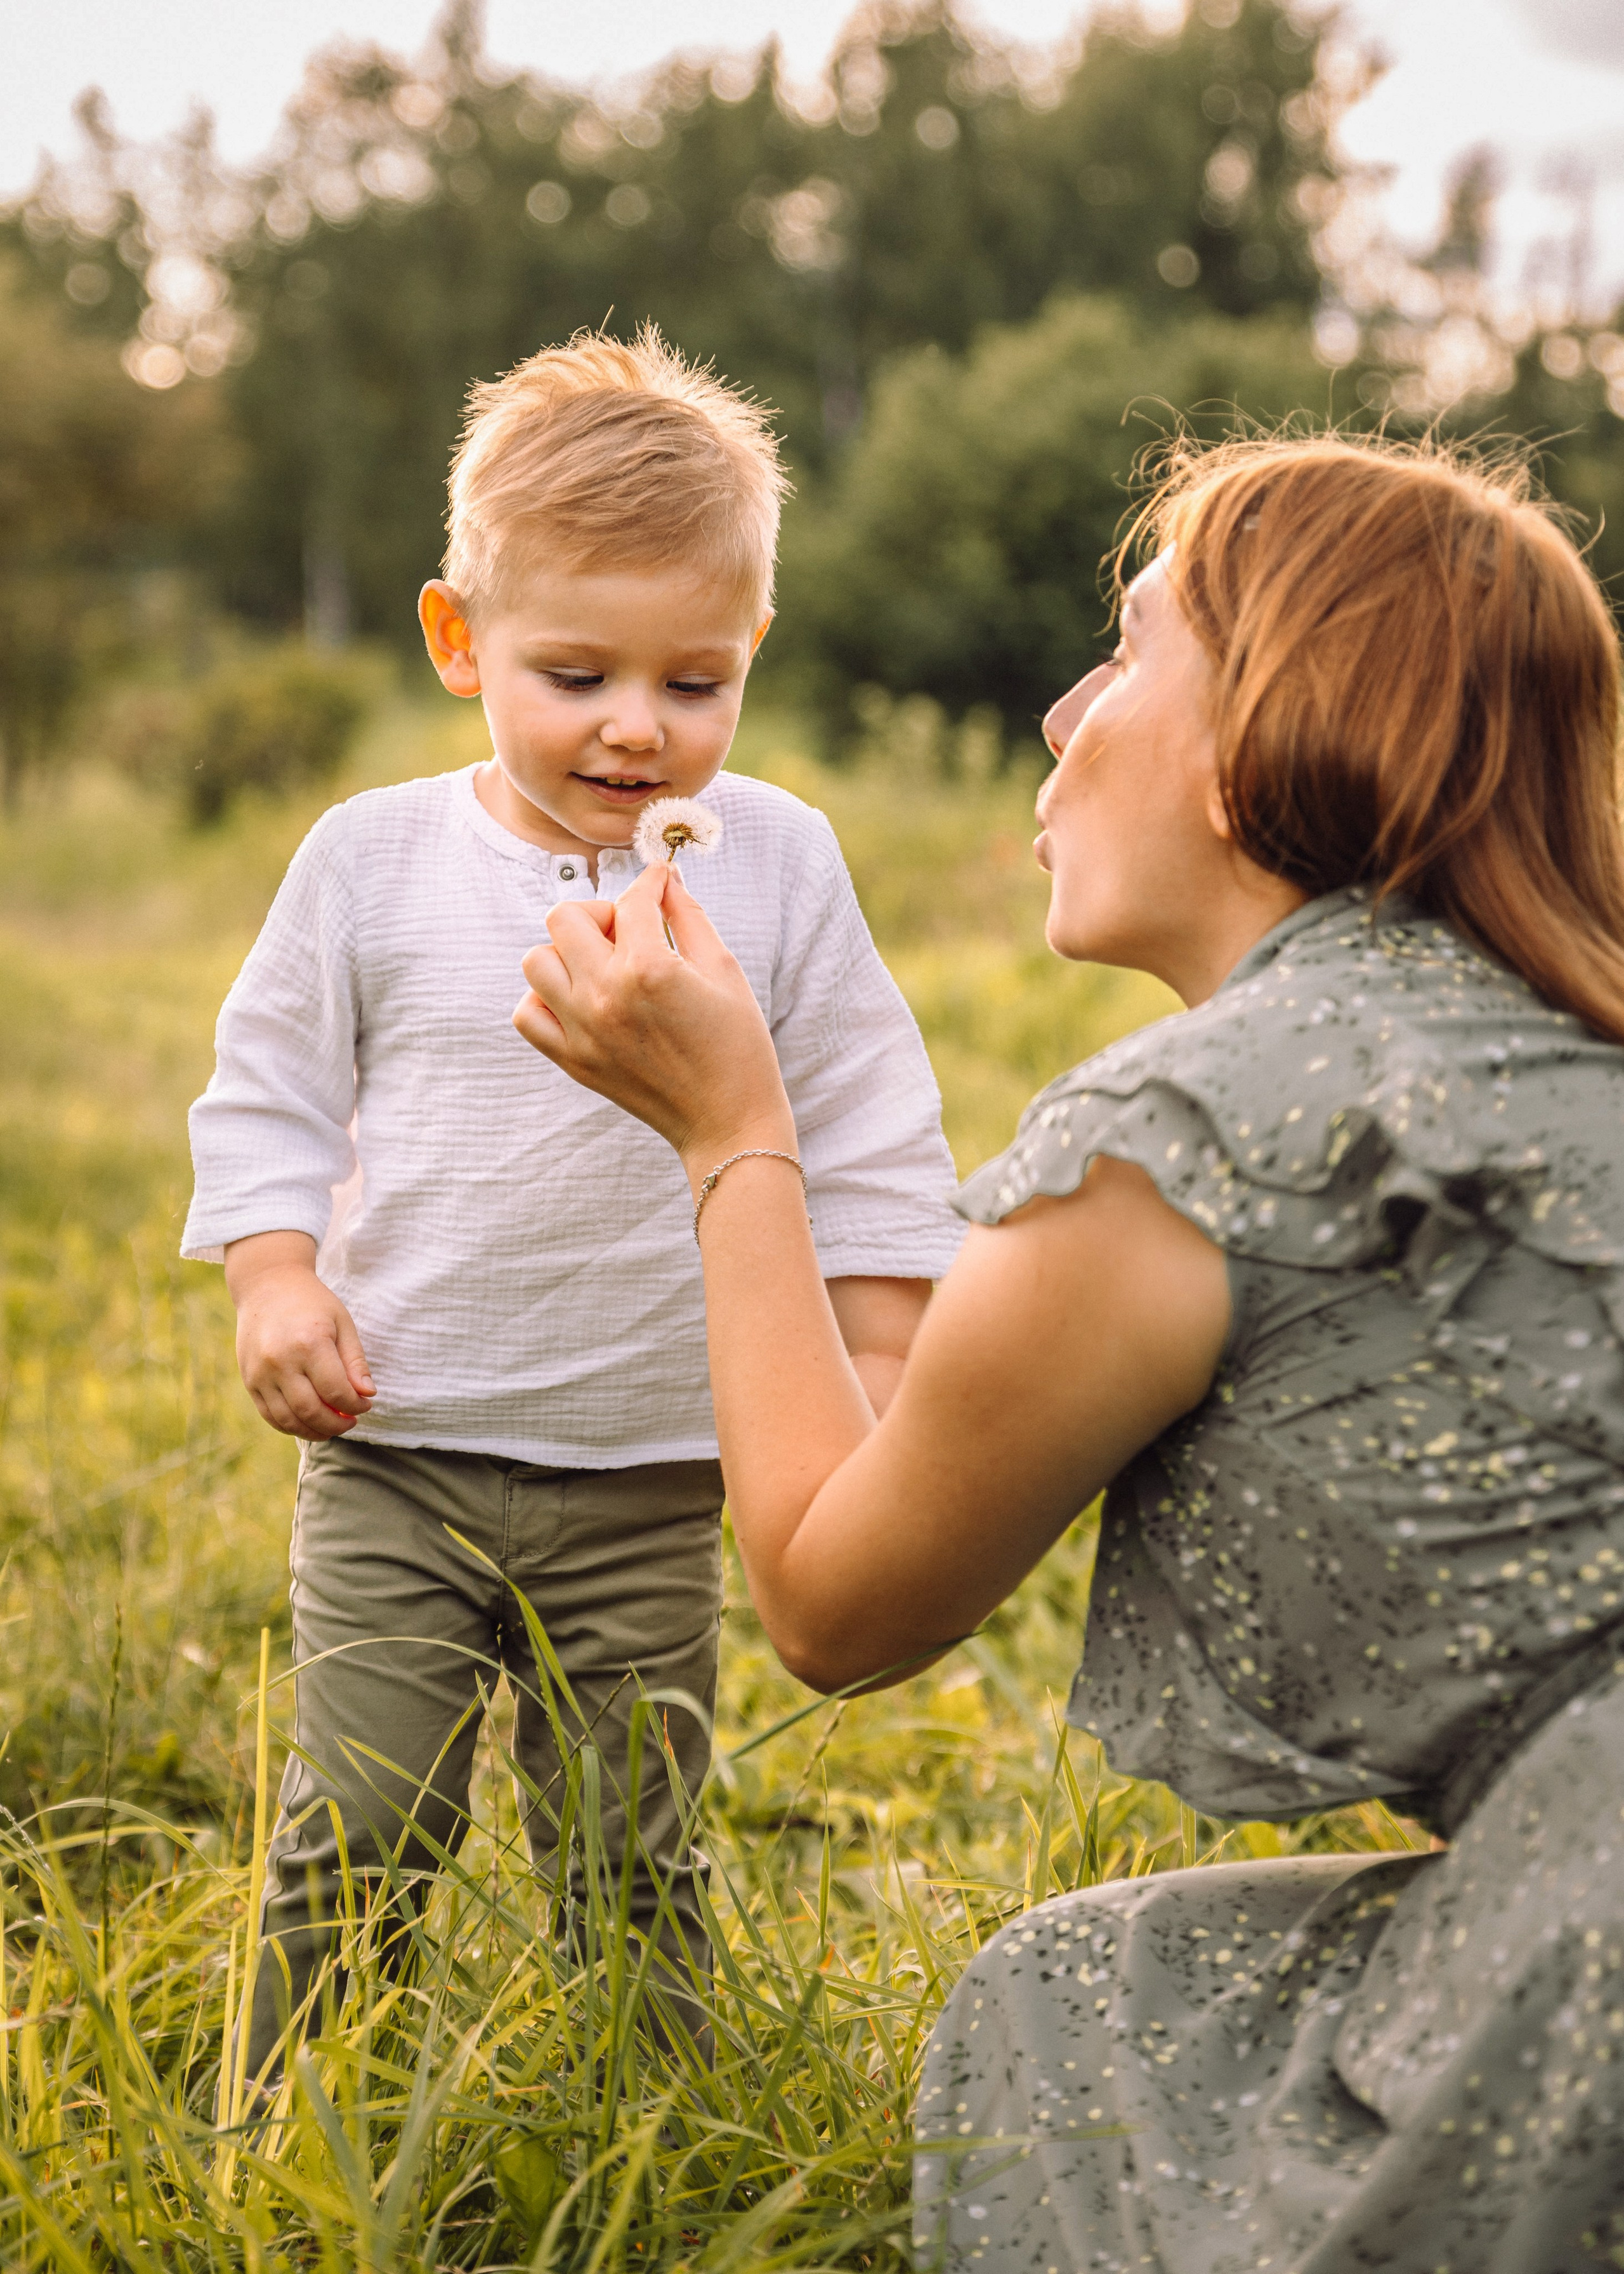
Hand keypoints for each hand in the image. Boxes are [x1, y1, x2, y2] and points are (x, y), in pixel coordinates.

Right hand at [224, 1231, 375, 1440]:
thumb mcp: (342, 1323)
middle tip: (351, 1422)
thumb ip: (355, 1361)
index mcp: (309, 1343)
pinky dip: (291, 1425)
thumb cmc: (311, 1303)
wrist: (267, 1285)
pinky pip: (270, 1415)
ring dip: (314, 1431)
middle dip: (337, 1425)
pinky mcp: (249, 1380)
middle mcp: (280, 1361)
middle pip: (311, 1411)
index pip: (336, 1391)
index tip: (365, 1404)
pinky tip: (308, 1423)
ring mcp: (260, 1373)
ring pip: (288, 1420)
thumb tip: (367, 1394)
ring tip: (332, 1427)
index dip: (355, 1405)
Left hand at [514, 864, 793, 1176]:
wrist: (727, 1121)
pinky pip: (527, 1014)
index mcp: (648, 968)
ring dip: (566, 952)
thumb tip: (664, 880)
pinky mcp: (572, 1060)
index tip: (661, 885)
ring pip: (536, 960)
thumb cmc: (736, 1046)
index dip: (652, 884)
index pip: (633, 901)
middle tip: (629, 933)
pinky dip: (545, 998)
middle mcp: (605, 995)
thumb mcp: (724, 970)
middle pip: (565, 918)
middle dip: (599, 913)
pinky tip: (581, 1000)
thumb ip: (689, 916)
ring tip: (602, 967)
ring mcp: (582, 1030)